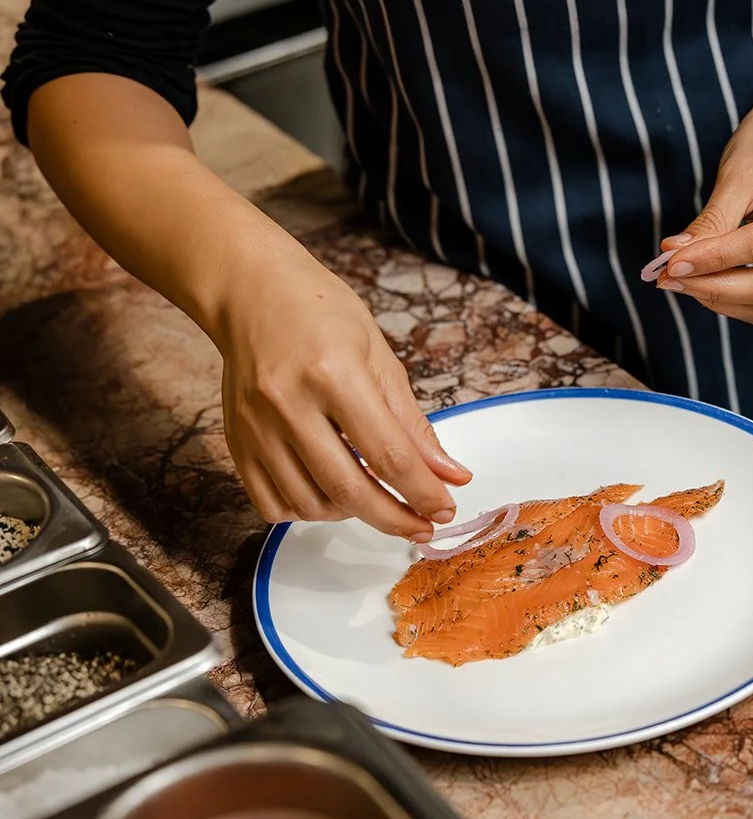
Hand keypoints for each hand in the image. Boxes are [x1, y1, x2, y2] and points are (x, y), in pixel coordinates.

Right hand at [216, 252, 469, 535]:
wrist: (251, 292)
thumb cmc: (321, 313)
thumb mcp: (379, 355)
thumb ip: (412, 422)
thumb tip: (450, 475)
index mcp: (333, 373)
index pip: (388, 454)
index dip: (423, 492)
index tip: (445, 508)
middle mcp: (288, 404)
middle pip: (348, 489)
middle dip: (394, 518)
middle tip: (421, 526)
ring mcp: (256, 428)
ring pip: (311, 504)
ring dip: (352, 514)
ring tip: (374, 498)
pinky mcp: (236, 443)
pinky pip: (272, 504)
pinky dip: (308, 511)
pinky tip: (329, 494)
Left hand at [648, 93, 752, 323]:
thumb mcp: (740, 170)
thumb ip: (713, 219)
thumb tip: (675, 256)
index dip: (714, 259)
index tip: (669, 263)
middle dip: (714, 288)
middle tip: (667, 278)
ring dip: (721, 299)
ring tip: (681, 279)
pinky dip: (735, 299)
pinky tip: (705, 280)